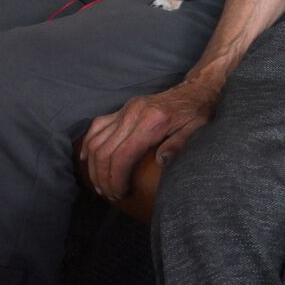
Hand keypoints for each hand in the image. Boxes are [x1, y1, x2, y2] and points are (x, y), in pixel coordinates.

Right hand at [80, 79, 219, 199]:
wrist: (195, 89)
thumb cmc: (197, 112)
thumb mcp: (197, 129)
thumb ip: (179, 144)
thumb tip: (162, 161)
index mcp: (152, 121)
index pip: (123, 155)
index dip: (117, 178)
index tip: (121, 194)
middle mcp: (134, 114)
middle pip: (105, 151)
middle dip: (103, 178)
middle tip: (110, 195)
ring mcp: (126, 110)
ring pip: (96, 140)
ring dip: (93, 166)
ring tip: (100, 185)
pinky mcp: (122, 108)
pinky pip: (97, 126)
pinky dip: (88, 144)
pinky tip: (86, 160)